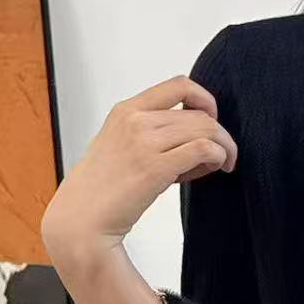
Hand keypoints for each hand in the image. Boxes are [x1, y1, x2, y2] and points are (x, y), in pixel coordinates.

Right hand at [41, 74, 236, 263]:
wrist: (80, 219)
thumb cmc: (101, 189)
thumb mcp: (119, 144)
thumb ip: (150, 132)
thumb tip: (194, 134)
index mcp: (126, 110)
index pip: (179, 85)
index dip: (205, 99)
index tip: (212, 118)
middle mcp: (136, 120)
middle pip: (200, 114)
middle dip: (219, 134)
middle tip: (220, 156)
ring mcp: (144, 142)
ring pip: (207, 129)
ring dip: (223, 146)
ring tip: (220, 164)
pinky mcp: (155, 167)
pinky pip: (204, 149)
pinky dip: (219, 157)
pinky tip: (216, 168)